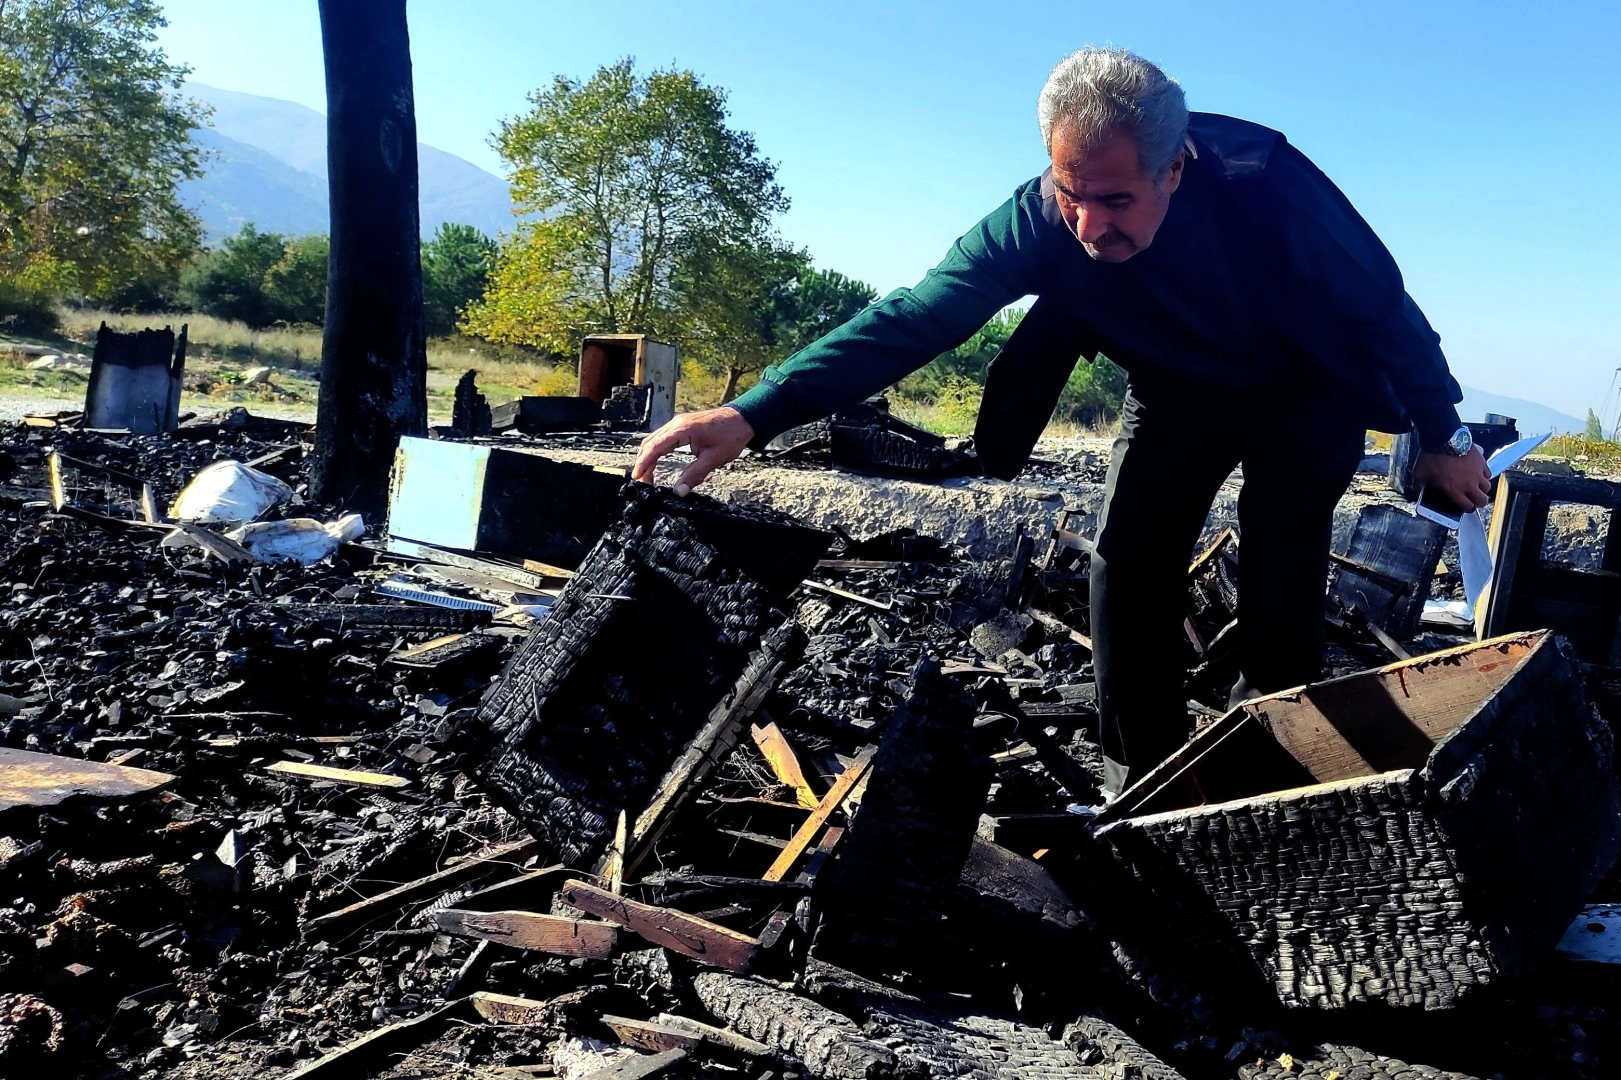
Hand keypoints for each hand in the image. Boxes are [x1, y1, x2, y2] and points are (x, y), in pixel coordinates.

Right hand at [632, 407, 754, 495]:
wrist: (743, 418)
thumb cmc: (731, 436)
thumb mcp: (714, 459)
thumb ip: (694, 475)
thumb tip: (678, 492)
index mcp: (682, 430)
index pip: (655, 447)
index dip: (644, 463)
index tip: (638, 478)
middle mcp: (676, 424)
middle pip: (650, 443)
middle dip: (643, 463)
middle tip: (642, 483)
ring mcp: (678, 423)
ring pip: (654, 439)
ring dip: (648, 457)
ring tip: (646, 476)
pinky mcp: (682, 425)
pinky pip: (662, 437)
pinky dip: (655, 450)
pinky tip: (654, 462)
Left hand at [1414, 447, 1491, 510]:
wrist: (1443, 439)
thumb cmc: (1431, 457)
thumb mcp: (1420, 474)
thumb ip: (1420, 485)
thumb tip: (1419, 489)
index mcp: (1454, 491)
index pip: (1468, 507)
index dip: (1467, 508)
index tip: (1465, 506)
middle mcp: (1469, 485)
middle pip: (1483, 501)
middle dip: (1479, 502)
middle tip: (1475, 499)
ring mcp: (1477, 474)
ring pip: (1487, 487)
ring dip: (1482, 489)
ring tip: (1476, 486)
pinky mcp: (1482, 463)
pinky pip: (1488, 474)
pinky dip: (1484, 476)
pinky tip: (1477, 474)